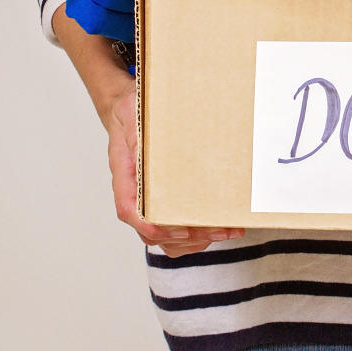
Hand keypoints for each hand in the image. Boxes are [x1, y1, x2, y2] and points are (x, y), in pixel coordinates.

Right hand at [103, 82, 244, 256]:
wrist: (130, 110)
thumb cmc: (133, 113)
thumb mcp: (134, 113)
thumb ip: (140, 133)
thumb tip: (150, 147)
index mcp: (125, 173)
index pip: (129, 209)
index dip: (151, 224)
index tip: (178, 228)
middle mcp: (135, 192)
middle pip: (153, 230)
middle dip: (187, 236)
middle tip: (218, 230)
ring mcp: (149, 199)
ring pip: (166, 236)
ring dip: (196, 240)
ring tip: (227, 230)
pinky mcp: (164, 199)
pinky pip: (176, 229)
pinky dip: (197, 236)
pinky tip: (220, 228)